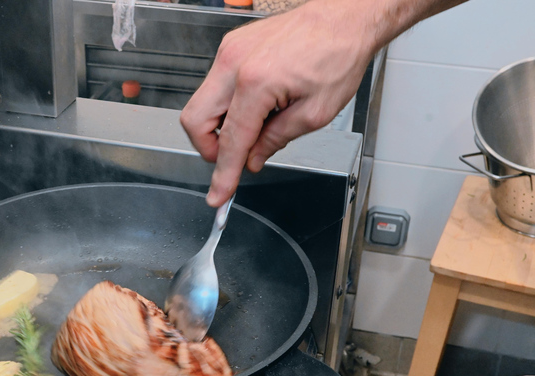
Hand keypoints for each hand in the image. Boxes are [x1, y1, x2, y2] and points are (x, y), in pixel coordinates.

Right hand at [180, 0, 374, 205]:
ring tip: (257, 125)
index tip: (218, 195)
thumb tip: (253, 159)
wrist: (343, 18)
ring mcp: (229, 53)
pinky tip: (257, 105)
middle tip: (237, 156)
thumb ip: (276, 140)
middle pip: (195, 122)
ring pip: (201, 104)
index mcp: (256, 82)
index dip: (223, 174)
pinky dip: (228, 105)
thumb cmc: (337, 55)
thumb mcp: (315, 113)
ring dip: (220, 126)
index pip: (229, 141)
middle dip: (210, 148)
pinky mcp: (230, 48)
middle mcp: (234, 64)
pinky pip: (214, 86)